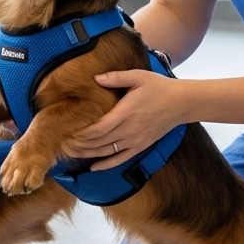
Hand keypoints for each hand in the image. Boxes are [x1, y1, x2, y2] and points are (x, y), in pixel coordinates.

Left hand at [66, 70, 187, 169]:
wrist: (180, 103)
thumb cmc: (158, 87)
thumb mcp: (137, 76)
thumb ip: (116, 78)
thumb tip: (96, 79)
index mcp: (126, 112)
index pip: (98, 128)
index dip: (81, 133)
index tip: (67, 132)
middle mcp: (129, 130)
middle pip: (98, 142)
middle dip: (79, 144)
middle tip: (62, 144)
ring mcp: (135, 141)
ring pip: (107, 152)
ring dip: (88, 154)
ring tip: (71, 153)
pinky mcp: (140, 146)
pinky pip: (121, 159)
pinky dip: (106, 165)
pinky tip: (93, 167)